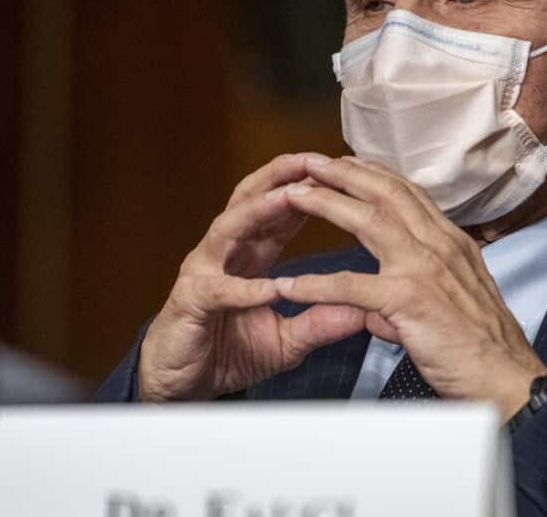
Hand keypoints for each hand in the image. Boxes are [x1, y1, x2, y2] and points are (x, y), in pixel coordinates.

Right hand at [138, 154, 367, 401]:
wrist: (181, 385)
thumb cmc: (228, 354)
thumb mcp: (286, 340)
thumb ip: (320, 323)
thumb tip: (364, 312)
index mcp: (249, 255)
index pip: (279, 211)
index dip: (306, 188)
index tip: (338, 172)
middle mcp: (223, 254)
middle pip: (249, 201)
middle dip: (279, 177)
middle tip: (312, 160)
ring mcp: (202, 273)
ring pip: (228, 229)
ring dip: (259, 210)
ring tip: (288, 197)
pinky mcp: (189, 302)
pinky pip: (219, 291)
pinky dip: (245, 288)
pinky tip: (270, 287)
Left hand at [276, 155, 546, 419]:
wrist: (507, 379)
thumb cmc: (482, 348)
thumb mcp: (452, 305)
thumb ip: (409, 297)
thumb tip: (372, 310)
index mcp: (452, 243)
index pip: (409, 193)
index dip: (373, 174)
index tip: (345, 162)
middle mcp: (441, 245)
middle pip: (386, 193)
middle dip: (344, 172)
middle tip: (310, 162)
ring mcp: (425, 269)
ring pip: (369, 220)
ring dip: (326, 203)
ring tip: (292, 194)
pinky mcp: (409, 300)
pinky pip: (350, 287)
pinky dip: (315, 285)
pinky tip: (287, 286)